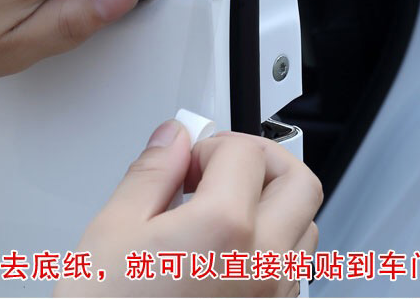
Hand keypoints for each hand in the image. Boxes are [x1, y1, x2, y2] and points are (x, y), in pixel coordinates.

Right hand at [55, 121, 322, 296]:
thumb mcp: (112, 231)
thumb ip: (151, 172)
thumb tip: (172, 137)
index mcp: (223, 230)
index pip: (245, 151)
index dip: (210, 143)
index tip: (185, 161)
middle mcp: (261, 264)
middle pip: (299, 181)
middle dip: (262, 159)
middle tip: (221, 167)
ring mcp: (272, 298)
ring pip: (306, 225)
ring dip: (275, 201)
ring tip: (226, 206)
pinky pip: (296, 268)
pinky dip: (276, 242)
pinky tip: (233, 249)